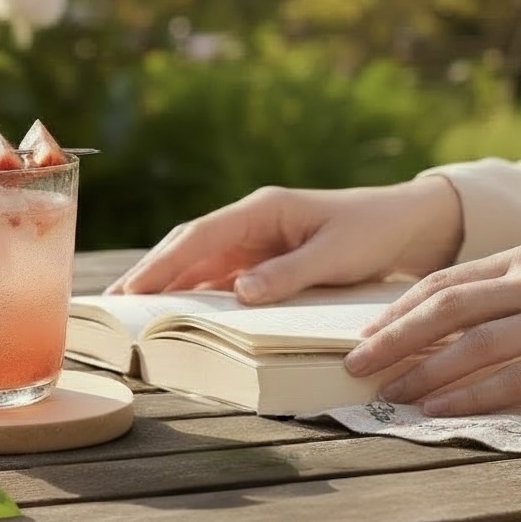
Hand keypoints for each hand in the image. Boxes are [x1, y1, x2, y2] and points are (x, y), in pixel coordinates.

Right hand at [106, 176, 463, 304]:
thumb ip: (287, 273)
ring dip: (169, 283)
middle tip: (115, 305)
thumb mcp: (336, 254)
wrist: (406, 224)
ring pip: (200, 261)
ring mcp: (255, 239)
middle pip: (189, 246)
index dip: (163, 262)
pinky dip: (197, 290)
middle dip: (152, 272)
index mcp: (261, 209)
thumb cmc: (372, 232)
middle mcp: (250, 221)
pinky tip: (181, 310)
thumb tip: (238, 293)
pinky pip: (221, 274)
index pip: (200, 235)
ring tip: (135, 311)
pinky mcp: (264, 257)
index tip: (134, 288)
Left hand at [345, 244, 520, 414]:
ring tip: (392, 393)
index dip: (398, 310)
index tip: (364, 336)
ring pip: (476, 344)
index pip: (443, 283)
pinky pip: (516, 379)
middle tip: (357, 364)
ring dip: (426, 371)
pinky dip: (472, 396)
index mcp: (519, 260)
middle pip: (448, 308)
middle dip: (395, 339)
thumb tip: (416, 337)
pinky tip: (439, 408)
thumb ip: (491, 303)